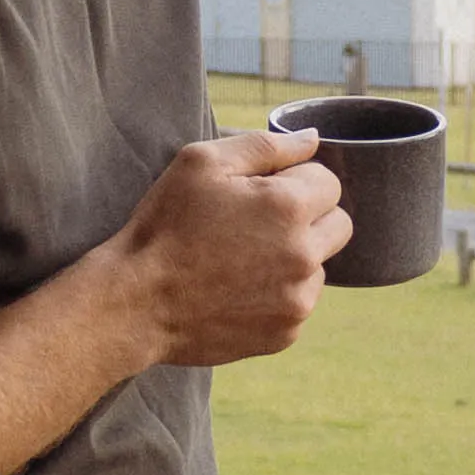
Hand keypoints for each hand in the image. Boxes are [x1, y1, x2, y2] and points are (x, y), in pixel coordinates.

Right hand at [110, 129, 349, 366]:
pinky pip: (298, 303)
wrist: (136, 303)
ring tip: (241, 260)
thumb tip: (313, 139)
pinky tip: (237, 290)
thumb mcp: (202, 163)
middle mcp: (304, 256)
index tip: (260, 193)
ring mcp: (298, 301)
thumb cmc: (165, 226)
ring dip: (295, 259)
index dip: (295, 181)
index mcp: (289, 207)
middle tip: (258, 224)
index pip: (329, 182)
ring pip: (318, 267)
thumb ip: (266, 146)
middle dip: (309, 218)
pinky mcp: (285, 334)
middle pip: (339, 225)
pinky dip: (278, 295)